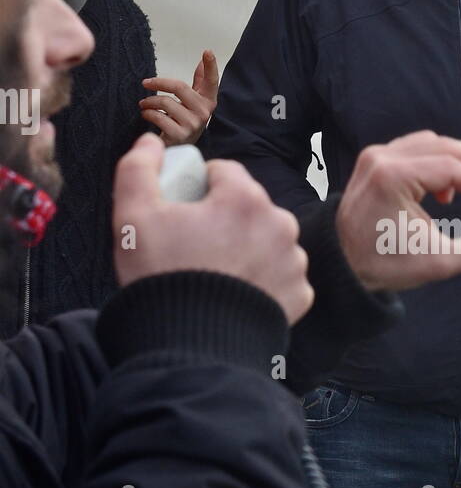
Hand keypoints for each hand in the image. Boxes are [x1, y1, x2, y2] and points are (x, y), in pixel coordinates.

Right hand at [113, 134, 313, 324]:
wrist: (191, 346)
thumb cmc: (162, 277)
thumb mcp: (132, 217)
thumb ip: (138, 168)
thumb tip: (151, 141)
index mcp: (244, 198)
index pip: (224, 172)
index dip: (200, 186)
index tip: (184, 209)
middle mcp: (280, 223)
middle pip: (249, 206)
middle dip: (226, 217)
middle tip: (196, 246)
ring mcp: (294, 261)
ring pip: (268, 239)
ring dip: (248, 247)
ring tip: (218, 272)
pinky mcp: (300, 294)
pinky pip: (281, 275)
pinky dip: (264, 280)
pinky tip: (238, 293)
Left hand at [140, 50, 218, 145]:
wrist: (180, 147)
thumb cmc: (186, 120)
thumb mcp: (194, 101)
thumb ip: (199, 82)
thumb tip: (204, 60)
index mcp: (208, 101)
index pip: (212, 82)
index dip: (211, 66)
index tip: (208, 52)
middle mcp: (204, 113)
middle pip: (179, 87)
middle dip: (158, 83)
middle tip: (145, 83)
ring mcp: (192, 125)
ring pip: (165, 102)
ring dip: (149, 102)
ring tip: (143, 104)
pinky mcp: (179, 135)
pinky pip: (159, 117)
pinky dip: (148, 113)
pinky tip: (146, 114)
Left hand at [336, 131, 460, 290]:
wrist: (341, 263)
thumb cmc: (384, 263)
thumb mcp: (439, 264)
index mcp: (394, 177)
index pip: (452, 167)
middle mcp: (383, 159)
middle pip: (444, 145)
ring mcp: (376, 156)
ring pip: (431, 143)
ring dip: (457, 160)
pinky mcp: (373, 160)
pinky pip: (414, 148)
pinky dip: (436, 160)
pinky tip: (443, 189)